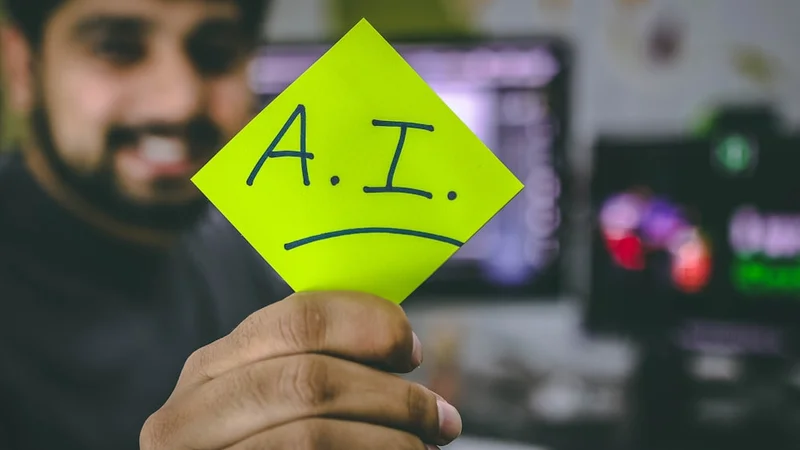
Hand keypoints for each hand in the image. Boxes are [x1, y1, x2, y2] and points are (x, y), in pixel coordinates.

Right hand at [139, 291, 461, 448]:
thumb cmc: (268, 445)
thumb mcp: (271, 405)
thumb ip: (310, 368)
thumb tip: (399, 346)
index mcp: (210, 371)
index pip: (295, 319)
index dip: (367, 326)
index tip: (411, 349)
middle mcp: (186, 416)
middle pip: (308, 379)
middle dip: (392, 396)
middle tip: (441, 417)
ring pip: (310, 435)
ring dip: (389, 440)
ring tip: (424, 448)